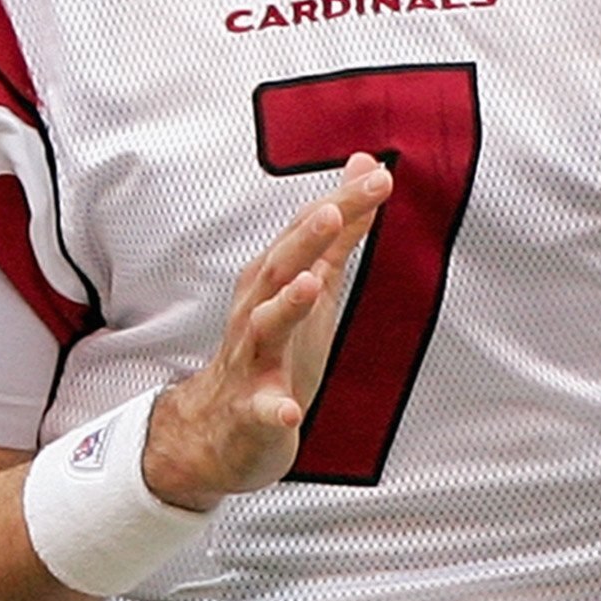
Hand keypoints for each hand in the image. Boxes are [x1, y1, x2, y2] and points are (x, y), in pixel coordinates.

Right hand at [142, 154, 391, 506]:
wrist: (221, 429)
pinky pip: (261, 410)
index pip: (306, 233)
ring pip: (265, 327)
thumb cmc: (272, 352)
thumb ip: (341, 233)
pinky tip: (288, 411)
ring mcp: (252, 361)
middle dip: (305, 240)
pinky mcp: (252, 411)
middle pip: (280, 269)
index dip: (340, 205)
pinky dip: (273, 409)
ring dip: (286, 306)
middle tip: (333, 212)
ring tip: (309, 285)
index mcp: (272, 281)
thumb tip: (367, 170)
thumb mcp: (313, 288)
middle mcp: (256, 312)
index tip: (378, 176)